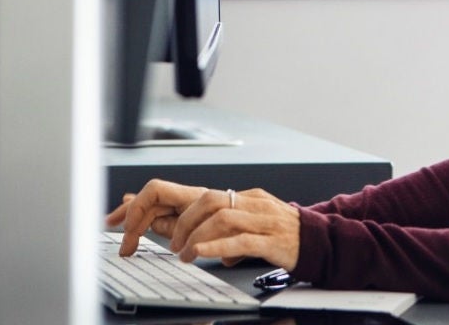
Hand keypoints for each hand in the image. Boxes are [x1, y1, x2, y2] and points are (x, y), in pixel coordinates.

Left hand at [106, 179, 300, 269]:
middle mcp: (250, 202)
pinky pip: (241, 240)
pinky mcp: (272, 240)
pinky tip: (200, 253)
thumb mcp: (241, 226)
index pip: (196, 193)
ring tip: (184, 254)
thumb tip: (168, 229)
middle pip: (207, 199)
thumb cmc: (277, 234)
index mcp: (240, 197)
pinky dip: (216, 246)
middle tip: (169, 244)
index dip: (162, 203)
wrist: (318, 242)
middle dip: (180, 221)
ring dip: (196, 236)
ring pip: (222, 217)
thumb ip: (208, 226)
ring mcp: (262, 219)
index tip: (130, 218)